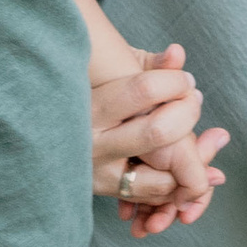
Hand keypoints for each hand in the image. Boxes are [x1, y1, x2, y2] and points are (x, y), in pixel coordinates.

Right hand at [90, 44, 229, 236]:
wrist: (45, 133)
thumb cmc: (87, 93)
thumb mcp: (112, 72)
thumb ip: (148, 63)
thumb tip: (178, 52)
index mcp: (90, 106)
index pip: (144, 90)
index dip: (175, 82)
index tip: (185, 79)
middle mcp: (93, 143)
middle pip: (158, 132)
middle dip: (188, 115)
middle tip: (194, 101)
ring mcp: (98, 174)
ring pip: (161, 174)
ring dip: (192, 157)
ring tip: (201, 136)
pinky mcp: (105, 192)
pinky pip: (153, 193)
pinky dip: (177, 180)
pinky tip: (188, 159)